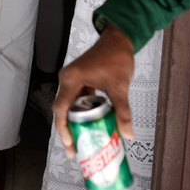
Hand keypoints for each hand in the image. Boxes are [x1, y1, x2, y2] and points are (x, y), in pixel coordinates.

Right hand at [52, 24, 135, 158]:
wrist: (118, 39)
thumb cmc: (116, 57)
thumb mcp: (119, 87)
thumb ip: (122, 111)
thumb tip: (128, 134)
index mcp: (71, 79)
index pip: (61, 109)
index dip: (64, 129)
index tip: (70, 144)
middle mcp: (68, 80)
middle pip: (63, 111)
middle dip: (69, 131)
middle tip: (76, 150)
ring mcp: (73, 80)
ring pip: (70, 107)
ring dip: (76, 123)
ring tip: (83, 142)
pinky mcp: (80, 81)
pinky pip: (78, 101)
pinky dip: (83, 114)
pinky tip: (92, 125)